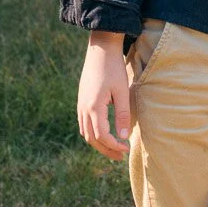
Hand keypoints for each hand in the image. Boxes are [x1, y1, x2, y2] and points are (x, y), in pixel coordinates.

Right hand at [77, 32, 132, 160]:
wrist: (100, 50)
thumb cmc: (113, 69)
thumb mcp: (122, 91)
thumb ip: (123, 114)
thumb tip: (123, 136)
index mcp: (93, 107)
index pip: (102, 135)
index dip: (114, 145)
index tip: (127, 148)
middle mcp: (83, 109)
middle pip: (92, 139)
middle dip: (106, 150)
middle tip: (120, 156)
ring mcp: (80, 106)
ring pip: (86, 133)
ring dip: (99, 144)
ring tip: (113, 149)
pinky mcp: (81, 101)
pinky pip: (83, 124)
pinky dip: (92, 134)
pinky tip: (103, 135)